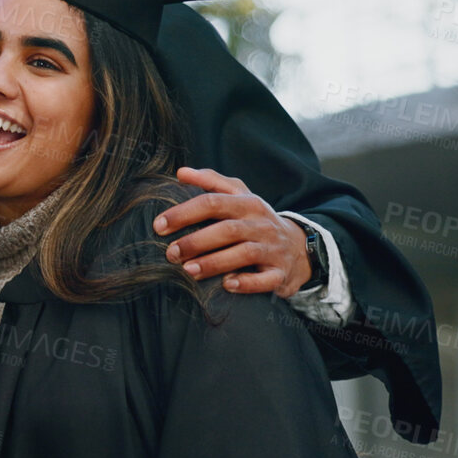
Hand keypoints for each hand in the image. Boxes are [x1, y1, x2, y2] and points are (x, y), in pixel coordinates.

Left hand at [153, 166, 311, 297]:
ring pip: (244, 253)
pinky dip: (247, 283)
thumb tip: (181, 173)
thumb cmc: (255, 220)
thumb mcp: (239, 195)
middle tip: (171, 253)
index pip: (213, 202)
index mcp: (247, 203)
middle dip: (196, 241)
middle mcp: (261, 224)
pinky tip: (227, 285)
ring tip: (188, 270)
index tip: (159, 225)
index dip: (184, 213)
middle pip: (227, 229)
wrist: (298, 247)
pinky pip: (266, 279)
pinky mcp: (280, 273)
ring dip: (214, 262)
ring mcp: (273, 249)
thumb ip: (211, 182)